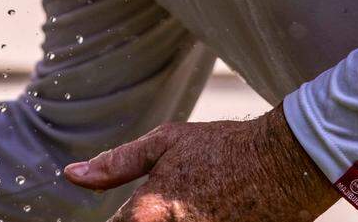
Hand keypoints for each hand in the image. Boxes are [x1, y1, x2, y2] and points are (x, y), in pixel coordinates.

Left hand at [63, 105, 336, 221]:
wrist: (285, 163)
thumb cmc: (222, 147)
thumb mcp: (165, 142)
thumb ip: (117, 163)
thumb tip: (72, 175)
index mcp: (152, 210)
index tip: (129, 213)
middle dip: (144, 221)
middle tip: (168, 204)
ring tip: (192, 202)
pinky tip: (207, 210)